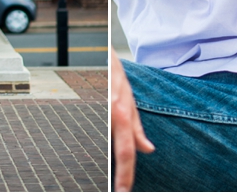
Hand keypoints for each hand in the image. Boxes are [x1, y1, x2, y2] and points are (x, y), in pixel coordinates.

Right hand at [111, 49, 153, 191]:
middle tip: (120, 184)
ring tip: (115, 169)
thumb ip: (137, 126)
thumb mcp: (129, 98)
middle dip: (119, 171)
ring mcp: (97, 115)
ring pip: (104, 145)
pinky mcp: (88, 112)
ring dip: (108, 157)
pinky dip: (102, 144)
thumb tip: (147, 149)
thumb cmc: (113, 73)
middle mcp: (110, 117)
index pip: (126, 152)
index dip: (126, 175)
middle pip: (116, 152)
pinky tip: (102, 149)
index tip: (124, 191)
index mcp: (122, 115)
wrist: (98, 54)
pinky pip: (97, 133)